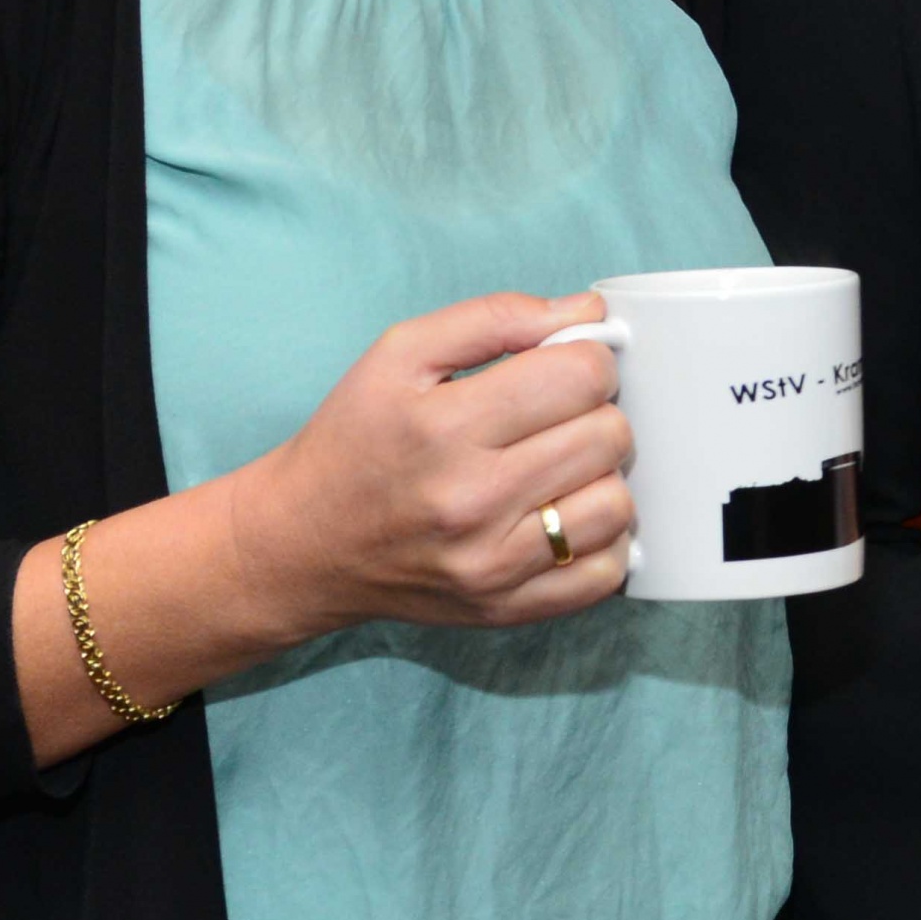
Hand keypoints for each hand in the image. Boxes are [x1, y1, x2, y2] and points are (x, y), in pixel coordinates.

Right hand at [229, 292, 639, 638]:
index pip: (581, 376)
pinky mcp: (506, 608)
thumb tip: (588, 311)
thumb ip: (495, 317)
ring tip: (560, 467)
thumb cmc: (356, 438)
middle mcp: (472, 500)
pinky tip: (563, 517)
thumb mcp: (399, 354)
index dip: (586, 359)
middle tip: (558, 417)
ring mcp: (492, 564)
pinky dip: (600, 541)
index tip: (563, 368)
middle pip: (608, 436)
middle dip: (596, 413)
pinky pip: (605, 573)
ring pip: (618, 505)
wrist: (303, 544)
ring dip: (601, 477)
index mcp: (445, 427)